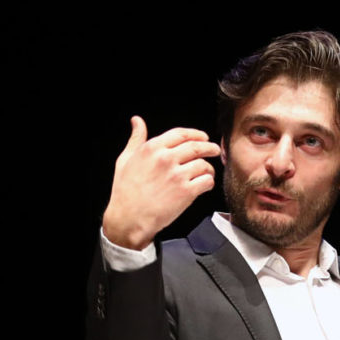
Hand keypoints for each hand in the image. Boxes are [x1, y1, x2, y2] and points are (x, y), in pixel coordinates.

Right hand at [102, 117, 222, 250]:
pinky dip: (209, 182)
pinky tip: (205, 185)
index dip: (195, 134)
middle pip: (196, 146)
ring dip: (209, 168)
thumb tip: (137, 121)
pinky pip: (206, 181)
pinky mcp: (186, 192)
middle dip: (209, 147)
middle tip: (215, 150)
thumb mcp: (125, 159)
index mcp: (152, 148)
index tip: (202, 137)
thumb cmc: (125, 191)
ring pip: (203, 164)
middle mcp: (166, 159)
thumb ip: (136, 139)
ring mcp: (178, 175)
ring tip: (208, 172)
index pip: (181, 134)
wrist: (128, 218)